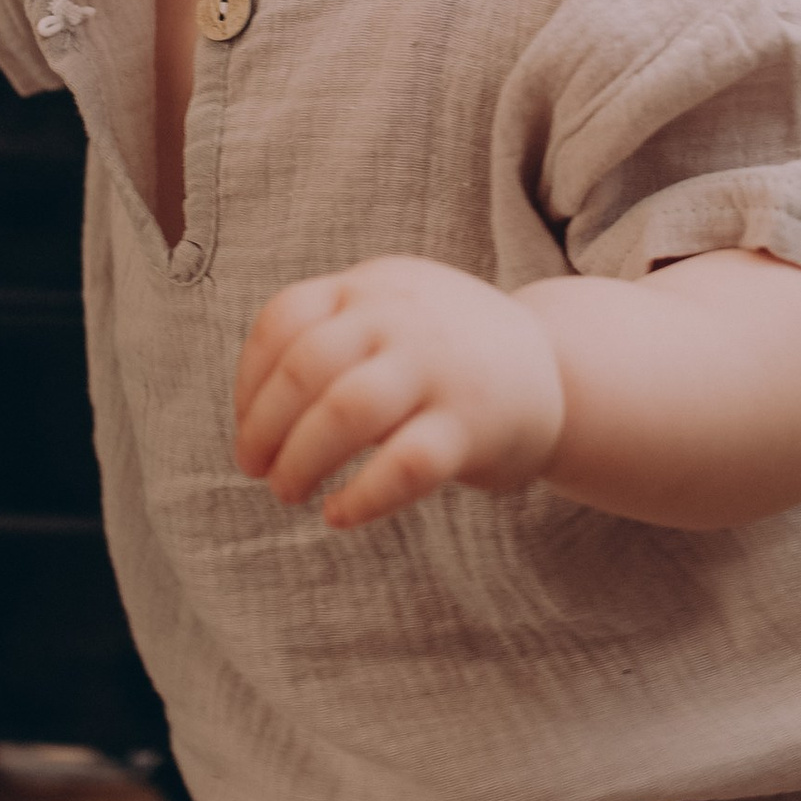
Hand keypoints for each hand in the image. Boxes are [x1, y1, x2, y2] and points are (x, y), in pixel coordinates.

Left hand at [233, 256, 566, 530]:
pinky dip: (360, 498)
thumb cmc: (444, 353)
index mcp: (373, 286)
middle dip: (264, 426)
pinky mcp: (471, 426)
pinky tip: (339, 514)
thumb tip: (250, 412)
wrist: (554, 368)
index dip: (250, 379)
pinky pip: (403, 467)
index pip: (285, 318)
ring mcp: (439, 368)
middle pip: (307, 367)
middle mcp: (403, 318)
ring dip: (301, 460)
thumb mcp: (391, 312)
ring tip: (289, 493)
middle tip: (254, 469)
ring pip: (347, 412)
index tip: (246, 423)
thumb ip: (331, 335)